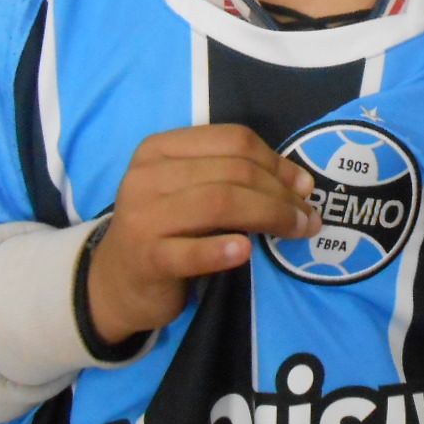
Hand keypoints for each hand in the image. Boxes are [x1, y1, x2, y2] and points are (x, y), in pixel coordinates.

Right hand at [87, 124, 318, 343]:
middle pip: (232, 172)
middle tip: (308, 218)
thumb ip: (232, 177)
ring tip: (296, 233)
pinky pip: (190, 251)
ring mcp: (143, 217)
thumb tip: (301, 183)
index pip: (232, 140)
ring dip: (269, 216)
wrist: (115, 282)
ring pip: (220, 203)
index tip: (304, 186)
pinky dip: (221, 250)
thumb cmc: (166, 229)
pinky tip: (245, 252)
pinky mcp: (146, 259)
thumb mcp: (189, 190)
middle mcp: (147, 176)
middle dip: (281, 194)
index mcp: (161, 148)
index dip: (276, 161)